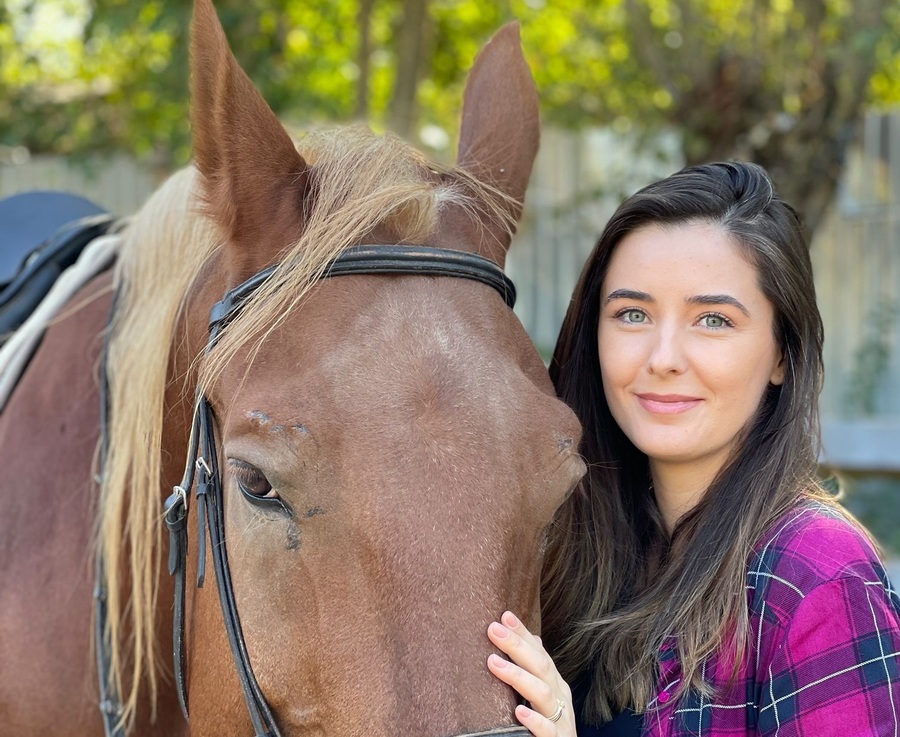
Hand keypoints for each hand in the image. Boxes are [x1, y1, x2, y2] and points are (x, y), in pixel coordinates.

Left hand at [487, 611, 575, 735]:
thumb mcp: (544, 694)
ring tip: (493, 662)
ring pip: (542, 693)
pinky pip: (548, 730)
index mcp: (555, 684)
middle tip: (493, 629)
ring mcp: (561, 720)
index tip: (504, 616)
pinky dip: (535, 720)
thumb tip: (532, 637)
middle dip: (517, 646)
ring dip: (517, 676)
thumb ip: (535, 669)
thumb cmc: (550, 724)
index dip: (523, 634)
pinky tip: (518, 711)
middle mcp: (559, 697)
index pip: (539, 653)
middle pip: (541, 666)